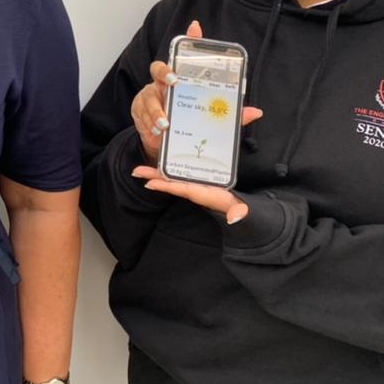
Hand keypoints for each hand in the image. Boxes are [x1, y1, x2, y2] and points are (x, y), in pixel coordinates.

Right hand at [129, 19, 261, 163]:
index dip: (188, 39)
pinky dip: (149, 123)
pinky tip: (158, 131)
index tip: (196, 29)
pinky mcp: (139, 111)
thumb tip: (256, 112)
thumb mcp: (209, 116)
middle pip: (158, 68)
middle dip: (164, 73)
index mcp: (180, 80)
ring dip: (157, 110)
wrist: (165, 141)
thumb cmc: (187, 120)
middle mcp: (162, 84)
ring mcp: (148, 97)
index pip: (184, 55)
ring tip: (166, 124)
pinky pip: (141, 114)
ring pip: (148, 96)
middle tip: (173, 82)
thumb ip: (229, 113)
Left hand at [130, 164, 248, 223]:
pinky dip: (173, 170)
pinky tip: (163, 166)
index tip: (149, 184)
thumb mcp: (246, 211)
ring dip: (160, 173)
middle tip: (135, 171)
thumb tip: (234, 217)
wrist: (248, 213)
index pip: (184, 190)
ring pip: (176, 178)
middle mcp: (200, 191)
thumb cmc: (246, 210)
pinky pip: (184, 176)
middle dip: (155, 177)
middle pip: (174, 183)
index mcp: (207, 195)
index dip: (167, 186)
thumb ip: (241, 213)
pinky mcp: (203, 183)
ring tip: (140, 168)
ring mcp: (200, 187)